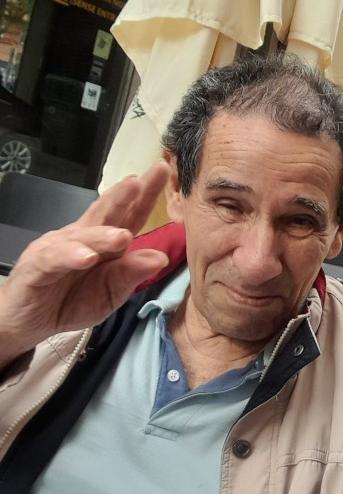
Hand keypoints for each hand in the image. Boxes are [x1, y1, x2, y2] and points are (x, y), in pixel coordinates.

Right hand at [0, 163, 170, 365]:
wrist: (30, 322)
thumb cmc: (71, 302)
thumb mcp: (110, 294)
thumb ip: (131, 275)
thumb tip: (161, 257)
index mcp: (105, 243)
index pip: (129, 216)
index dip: (144, 196)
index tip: (162, 172)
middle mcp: (83, 237)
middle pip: (105, 214)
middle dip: (122, 197)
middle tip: (139, 182)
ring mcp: (59, 247)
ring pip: (83, 236)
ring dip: (102, 235)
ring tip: (122, 237)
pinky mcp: (38, 264)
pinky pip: (55, 258)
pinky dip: (71, 256)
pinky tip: (86, 257)